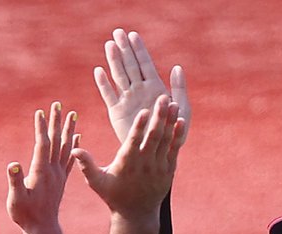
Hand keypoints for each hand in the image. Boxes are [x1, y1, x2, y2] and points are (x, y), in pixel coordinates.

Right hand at [7, 102, 78, 233]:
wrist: (42, 229)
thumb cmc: (25, 215)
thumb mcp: (16, 199)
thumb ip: (15, 182)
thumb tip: (13, 165)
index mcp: (41, 172)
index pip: (42, 145)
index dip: (41, 128)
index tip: (40, 112)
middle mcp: (53, 170)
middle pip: (56, 141)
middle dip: (56, 122)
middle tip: (58, 104)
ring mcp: (59, 174)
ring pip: (65, 147)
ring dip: (69, 129)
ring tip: (72, 114)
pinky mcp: (62, 180)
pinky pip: (70, 159)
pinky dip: (74, 146)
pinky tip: (78, 136)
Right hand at [74, 95, 186, 233]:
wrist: (136, 215)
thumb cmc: (113, 195)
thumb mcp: (97, 182)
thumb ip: (86, 165)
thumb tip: (74, 149)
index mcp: (126, 164)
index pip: (133, 142)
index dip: (139, 126)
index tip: (144, 111)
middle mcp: (144, 164)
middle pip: (153, 137)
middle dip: (159, 116)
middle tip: (163, 97)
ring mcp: (158, 167)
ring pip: (165, 141)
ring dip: (170, 122)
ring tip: (174, 103)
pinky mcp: (168, 170)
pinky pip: (174, 150)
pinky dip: (177, 136)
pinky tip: (181, 121)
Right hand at [94, 29, 189, 143]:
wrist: (158, 153)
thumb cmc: (173, 133)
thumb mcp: (182, 109)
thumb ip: (179, 88)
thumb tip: (176, 67)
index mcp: (155, 88)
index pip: (145, 63)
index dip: (139, 49)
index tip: (132, 34)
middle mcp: (139, 91)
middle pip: (130, 65)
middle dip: (124, 49)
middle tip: (117, 31)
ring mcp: (127, 101)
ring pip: (119, 76)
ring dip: (114, 60)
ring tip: (108, 44)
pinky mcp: (117, 113)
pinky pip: (109, 96)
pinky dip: (103, 84)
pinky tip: (99, 71)